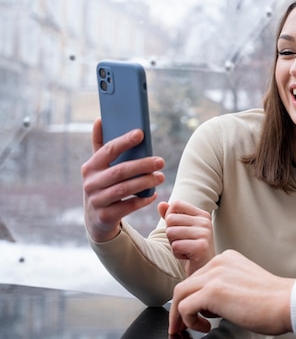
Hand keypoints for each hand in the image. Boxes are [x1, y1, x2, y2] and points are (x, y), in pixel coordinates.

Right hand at [81, 118, 164, 241]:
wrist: (96, 219)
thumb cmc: (102, 185)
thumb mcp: (98, 168)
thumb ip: (100, 145)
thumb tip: (100, 119)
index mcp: (90, 167)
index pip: (108, 150)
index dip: (124, 141)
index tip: (141, 133)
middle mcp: (91, 183)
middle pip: (120, 171)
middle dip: (142, 165)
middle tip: (161, 161)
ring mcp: (97, 201)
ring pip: (125, 189)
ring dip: (146, 182)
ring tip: (160, 177)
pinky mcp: (105, 216)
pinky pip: (128, 206)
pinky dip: (143, 200)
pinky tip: (153, 194)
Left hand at [159, 200, 214, 275]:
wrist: (202, 270)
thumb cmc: (190, 249)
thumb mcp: (180, 230)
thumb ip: (171, 216)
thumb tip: (161, 204)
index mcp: (202, 214)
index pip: (176, 204)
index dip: (170, 218)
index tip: (180, 230)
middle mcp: (206, 221)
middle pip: (171, 219)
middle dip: (171, 234)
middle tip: (183, 243)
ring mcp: (205, 234)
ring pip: (171, 232)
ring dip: (174, 244)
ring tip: (186, 249)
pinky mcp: (201, 247)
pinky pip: (175, 246)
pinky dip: (177, 253)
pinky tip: (188, 256)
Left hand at [168, 249, 294, 335]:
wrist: (287, 303)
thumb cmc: (273, 301)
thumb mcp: (244, 284)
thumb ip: (225, 288)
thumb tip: (207, 306)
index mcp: (227, 259)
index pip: (198, 276)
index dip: (192, 296)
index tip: (192, 312)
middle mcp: (219, 262)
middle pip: (186, 284)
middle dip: (180, 306)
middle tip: (181, 324)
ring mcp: (215, 275)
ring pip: (180, 294)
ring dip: (179, 315)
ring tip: (187, 328)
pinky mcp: (213, 291)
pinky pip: (185, 307)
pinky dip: (188, 321)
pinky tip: (204, 327)